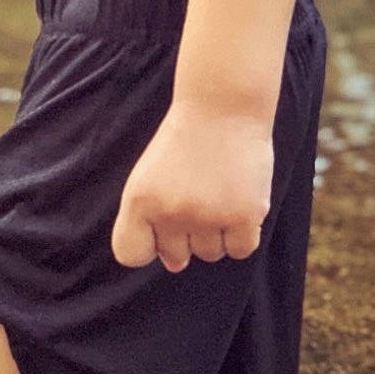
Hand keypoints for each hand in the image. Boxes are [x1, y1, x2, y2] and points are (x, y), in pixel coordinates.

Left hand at [110, 102, 273, 271]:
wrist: (223, 107)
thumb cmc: (185, 143)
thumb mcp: (151, 175)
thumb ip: (151, 222)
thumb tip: (174, 266)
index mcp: (139, 200)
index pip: (130, 254)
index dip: (147, 243)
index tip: (160, 222)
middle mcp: (170, 212)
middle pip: (175, 256)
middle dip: (185, 234)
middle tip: (196, 193)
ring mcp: (208, 216)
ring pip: (210, 254)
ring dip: (216, 232)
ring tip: (218, 192)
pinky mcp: (244, 216)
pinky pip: (240, 250)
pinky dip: (242, 234)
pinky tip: (239, 202)